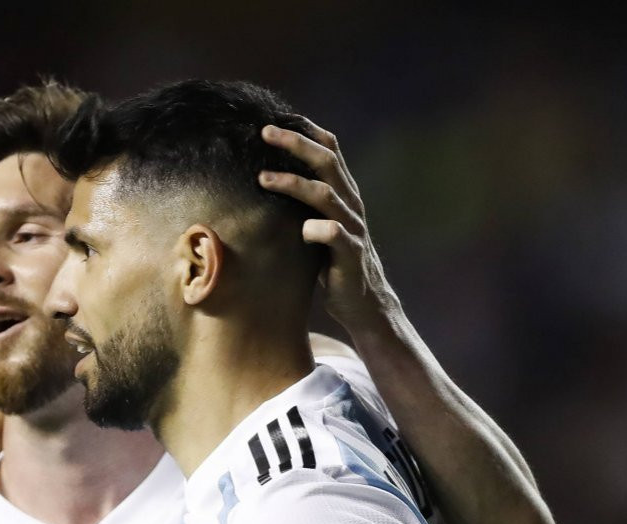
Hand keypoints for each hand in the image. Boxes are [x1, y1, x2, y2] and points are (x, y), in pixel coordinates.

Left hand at [259, 120, 400, 333]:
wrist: (362, 302)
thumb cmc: (332, 261)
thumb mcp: (318, 225)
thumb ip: (304, 203)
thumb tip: (266, 179)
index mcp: (344, 193)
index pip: (330, 151)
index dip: (306, 131)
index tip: (276, 118)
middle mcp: (350, 204)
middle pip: (327, 163)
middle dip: (296, 144)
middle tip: (265, 132)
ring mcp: (352, 228)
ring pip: (326, 195)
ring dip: (294, 183)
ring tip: (263, 178)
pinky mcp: (350, 254)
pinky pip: (335, 235)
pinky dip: (317, 229)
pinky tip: (301, 229)